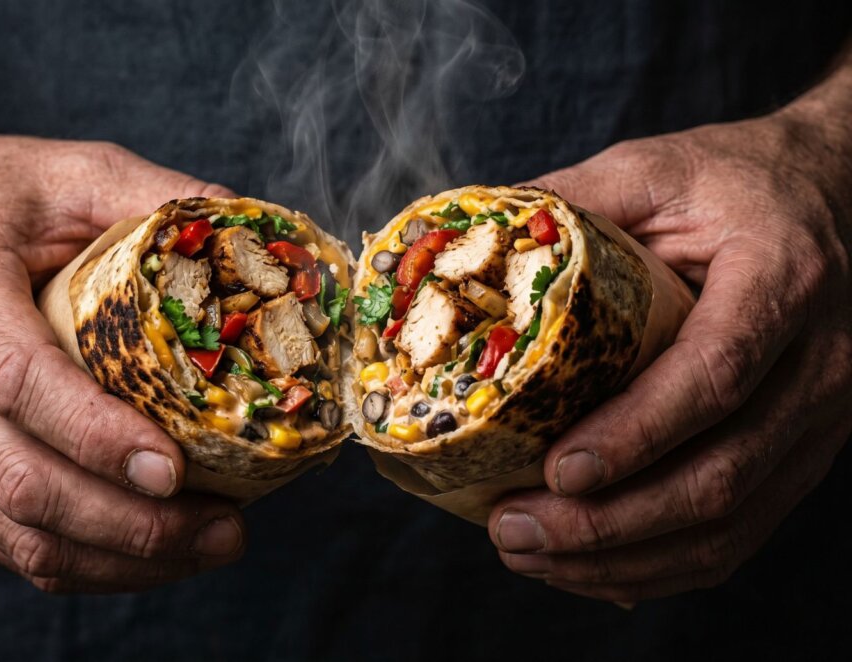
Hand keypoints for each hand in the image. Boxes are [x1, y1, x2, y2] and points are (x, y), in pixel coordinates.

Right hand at [0, 116, 246, 592]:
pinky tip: (155, 553)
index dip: (98, 436)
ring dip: (120, 557)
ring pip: (17, 531)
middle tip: (226, 527)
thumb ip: (158, 196)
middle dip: (132, 521)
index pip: (20, 381)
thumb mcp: (71, 172)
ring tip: (210, 545)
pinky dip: (87, 563)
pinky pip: (7, 542)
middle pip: (23, 478)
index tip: (175, 469)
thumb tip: (256, 227)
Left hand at [488, 104, 851, 600]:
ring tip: (529, 554)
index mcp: (783, 281)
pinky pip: (740, 533)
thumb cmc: (735, 182)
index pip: (717, 375)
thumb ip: (573, 201)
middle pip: (722, 474)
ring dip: (624, 558)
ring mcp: (820, 421)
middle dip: (609, 522)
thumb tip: (469, 239)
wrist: (832, 195)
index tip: (558, 471)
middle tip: (513, 529)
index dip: (637, 434)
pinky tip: (589, 567)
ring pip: (731, 522)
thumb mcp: (655, 169)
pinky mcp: (801, 453)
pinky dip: (661, 565)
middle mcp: (819, 365)